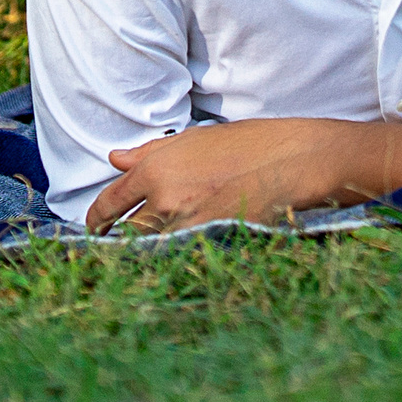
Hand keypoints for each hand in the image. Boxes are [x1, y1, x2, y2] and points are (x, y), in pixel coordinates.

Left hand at [84, 118, 401, 234]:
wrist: (304, 158)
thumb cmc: (257, 141)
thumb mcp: (201, 138)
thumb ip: (153, 152)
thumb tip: (115, 159)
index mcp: (157, 166)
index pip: (110, 203)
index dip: (99, 221)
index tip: (98, 230)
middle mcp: (164, 194)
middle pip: (125, 233)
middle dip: (122, 243)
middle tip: (120, 253)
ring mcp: (188, 222)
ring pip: (151, 250)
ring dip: (149, 255)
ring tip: (151, 262)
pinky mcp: (212, 242)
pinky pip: (180, 259)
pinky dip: (176, 262)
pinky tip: (183, 264)